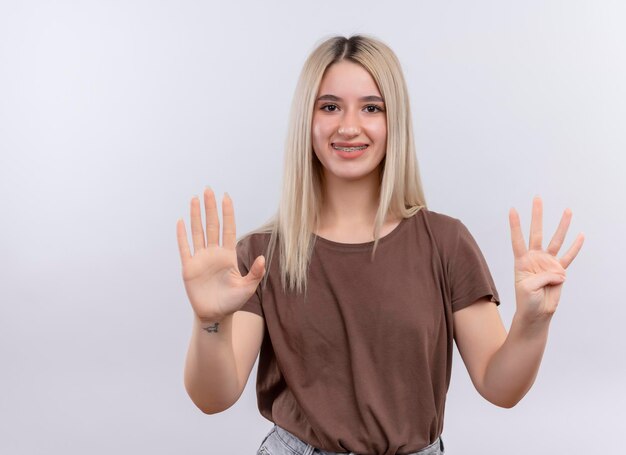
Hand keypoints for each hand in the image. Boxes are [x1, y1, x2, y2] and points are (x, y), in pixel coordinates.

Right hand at [176, 187, 265, 321]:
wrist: (215, 316)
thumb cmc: (233, 302)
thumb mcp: (248, 287)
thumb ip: (256, 273)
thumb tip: (263, 258)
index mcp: (228, 255)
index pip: (228, 229)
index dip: (227, 213)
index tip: (226, 196)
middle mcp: (214, 253)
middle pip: (212, 225)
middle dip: (210, 208)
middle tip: (208, 190)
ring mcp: (200, 259)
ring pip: (198, 232)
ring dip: (195, 215)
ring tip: (194, 198)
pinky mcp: (189, 268)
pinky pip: (185, 248)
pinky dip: (182, 235)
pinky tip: (181, 221)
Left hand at [509, 196, 584, 323]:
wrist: (537, 313)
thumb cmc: (527, 301)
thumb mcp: (529, 288)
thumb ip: (543, 276)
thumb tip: (559, 272)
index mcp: (521, 261)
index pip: (518, 239)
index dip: (515, 225)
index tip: (512, 209)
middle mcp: (534, 258)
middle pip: (536, 232)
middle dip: (537, 216)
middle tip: (538, 198)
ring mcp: (547, 262)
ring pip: (556, 240)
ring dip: (562, 225)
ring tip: (567, 210)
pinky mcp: (559, 271)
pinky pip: (569, 256)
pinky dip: (575, 247)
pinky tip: (580, 235)